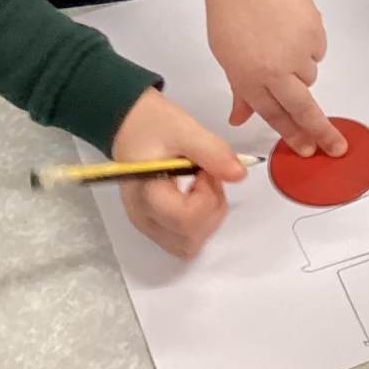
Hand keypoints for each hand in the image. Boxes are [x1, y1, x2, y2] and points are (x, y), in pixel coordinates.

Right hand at [112, 88, 246, 258]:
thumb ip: (213, 152)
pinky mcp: (156, 225)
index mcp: (146, 195)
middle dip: (211, 209)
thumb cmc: (152, 124)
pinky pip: (185, 239)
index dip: (208, 197)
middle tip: (206, 175)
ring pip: (190, 245)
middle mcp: (144, 219)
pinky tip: (196, 194)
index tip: (205, 170)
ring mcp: (149, 225)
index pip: (186, 220)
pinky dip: (199, 222)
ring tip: (201, 183)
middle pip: (190, 240)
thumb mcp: (185, 129)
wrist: (128, 123)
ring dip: (207, 217)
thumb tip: (239, 175)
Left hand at [201, 0, 345, 157]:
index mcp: (248, 80)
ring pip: (309, 76)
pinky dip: (308, 46)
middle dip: (321, 132)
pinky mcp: (315, 33)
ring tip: (281, 42)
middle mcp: (275, 72)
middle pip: (304, 110)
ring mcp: (298, 53)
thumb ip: (239, 89)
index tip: (306, 149)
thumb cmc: (230, 8)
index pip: (275, 118)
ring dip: (301, 70)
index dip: (292, 136)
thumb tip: (241, 115)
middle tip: (334, 146)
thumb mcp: (225, 55)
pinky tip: (291, 29)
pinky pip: (317, 51)